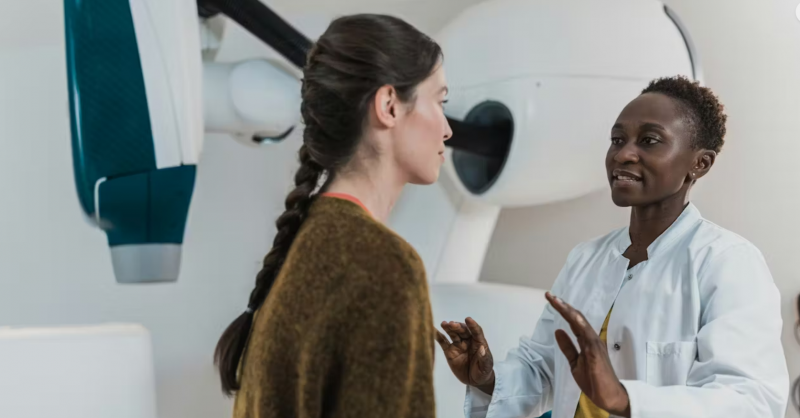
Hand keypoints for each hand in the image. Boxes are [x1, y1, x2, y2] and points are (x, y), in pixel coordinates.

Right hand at [435, 317, 495, 394]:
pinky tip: (433, 330)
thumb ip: (484, 358)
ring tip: (444, 324)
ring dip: (449, 328)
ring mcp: (458, 345)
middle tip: (452, 324)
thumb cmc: (483, 371)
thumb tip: (482, 348)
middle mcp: (468, 341)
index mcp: (478, 342)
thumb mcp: (486, 366)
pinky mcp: (449, 351)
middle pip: (463, 331)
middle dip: (458, 327)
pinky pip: (443, 342)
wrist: (475, 380)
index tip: (468, 319)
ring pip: (453, 334)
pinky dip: (438, 336)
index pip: (476, 331)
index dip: (472, 325)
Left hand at [545, 292, 630, 416]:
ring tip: (556, 301)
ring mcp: (595, 344)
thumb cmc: (594, 381)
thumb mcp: (574, 362)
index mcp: (587, 341)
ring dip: (568, 311)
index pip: (573, 322)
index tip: (551, 300)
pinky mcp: (596, 352)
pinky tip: (572, 317)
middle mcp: (592, 339)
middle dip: (563, 306)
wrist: (608, 396)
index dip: (563, 310)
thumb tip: (558, 330)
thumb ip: (567, 347)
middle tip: (549, 295)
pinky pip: (588, 336)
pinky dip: (580, 325)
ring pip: (581, 323)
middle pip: (576, 318)